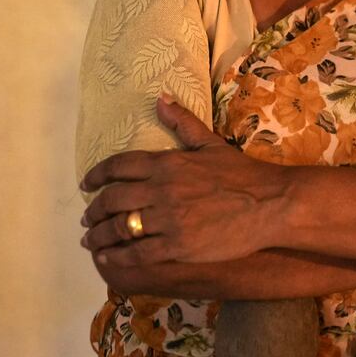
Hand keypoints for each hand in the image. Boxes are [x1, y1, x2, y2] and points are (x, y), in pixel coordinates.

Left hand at [79, 94, 288, 267]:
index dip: (96, 175)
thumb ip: (182, 122)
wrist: (269, 204)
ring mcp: (167, 219)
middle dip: (93, 210)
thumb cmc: (242, 173)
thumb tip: (160, 97)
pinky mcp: (176, 246)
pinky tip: (107, 259)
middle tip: (86, 218)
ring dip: (98, 235)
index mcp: (167, 162)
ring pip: (119, 227)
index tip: (86, 184)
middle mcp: (161, 189)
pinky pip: (135, 253)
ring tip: (91, 240)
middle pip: (112, 198)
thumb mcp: (210, 143)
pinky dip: (115, 257)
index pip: (118, 166)